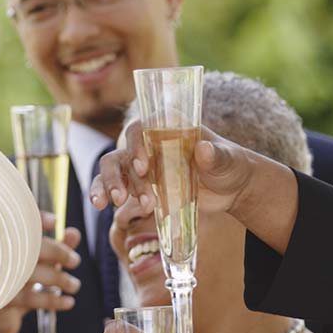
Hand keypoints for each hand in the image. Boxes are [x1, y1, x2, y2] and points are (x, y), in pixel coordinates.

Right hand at [0, 215, 80, 332]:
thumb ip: (55, 248)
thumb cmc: (10, 283)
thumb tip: (74, 234)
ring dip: (59, 279)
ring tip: (74, 285)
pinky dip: (53, 300)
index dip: (38, 219)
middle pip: (29, 248)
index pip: (18, 223)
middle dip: (58, 252)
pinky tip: (67, 302)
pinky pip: (30, 298)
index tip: (54, 222)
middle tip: (74, 261)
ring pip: (31, 273)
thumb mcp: (33, 266)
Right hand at [89, 121, 275, 224]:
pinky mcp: (140, 184)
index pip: (143, 127)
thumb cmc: (230, 167)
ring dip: (109, 184)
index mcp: (170, 128)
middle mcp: (151, 143)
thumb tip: (203, 149)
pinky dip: (104, 193)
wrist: (230, 189)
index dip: (137, 144)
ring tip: (114, 203)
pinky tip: (101, 205)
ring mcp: (143, 164)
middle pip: (123, 151)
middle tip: (124, 197)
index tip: (143, 167)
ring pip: (114, 168)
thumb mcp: (228, 160)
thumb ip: (216, 155)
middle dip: (119, 173)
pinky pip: (116, 185)